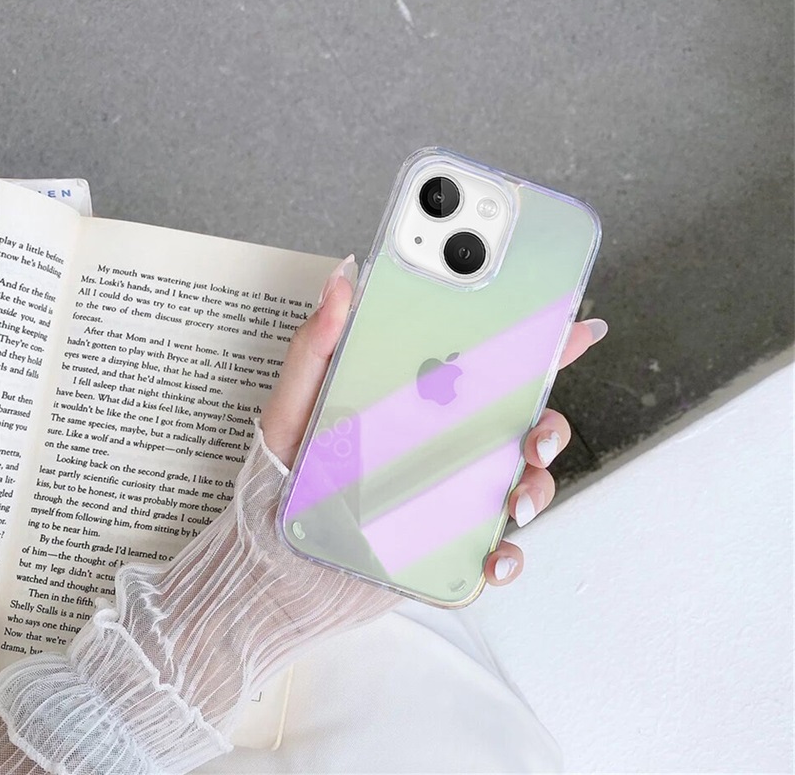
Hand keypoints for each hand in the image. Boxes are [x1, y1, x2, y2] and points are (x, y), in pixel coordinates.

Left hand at [261, 255, 607, 589]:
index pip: (486, 370)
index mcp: (420, 407)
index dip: (535, 346)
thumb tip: (342, 279)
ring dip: (537, 489)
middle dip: (549, 425)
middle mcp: (445, 449)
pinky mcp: (449, 548)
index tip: (571, 326)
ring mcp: (452, 499)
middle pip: (521, 426)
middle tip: (535, 432)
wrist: (271, 562)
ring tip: (514, 498)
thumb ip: (316, 344)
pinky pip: (496, 553)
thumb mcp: (294, 404)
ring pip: (522, 485)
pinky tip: (494, 557)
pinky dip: (508, 558)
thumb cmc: (282, 480)